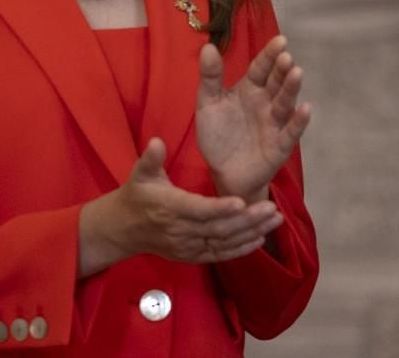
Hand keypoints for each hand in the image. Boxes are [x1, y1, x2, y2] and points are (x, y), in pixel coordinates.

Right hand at [77, 138, 283, 275]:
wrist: (123, 230)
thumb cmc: (137, 195)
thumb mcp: (140, 173)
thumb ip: (150, 159)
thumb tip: (156, 142)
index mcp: (170, 208)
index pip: (199, 210)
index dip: (221, 208)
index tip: (242, 201)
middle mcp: (181, 231)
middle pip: (218, 228)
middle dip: (248, 220)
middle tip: (273, 208)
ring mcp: (188, 247)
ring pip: (223, 243)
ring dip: (251, 233)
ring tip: (275, 220)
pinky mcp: (192, 256)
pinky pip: (219, 255)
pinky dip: (240, 249)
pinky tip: (260, 239)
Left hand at [195, 35, 311, 203]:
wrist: (222, 173)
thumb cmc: (218, 135)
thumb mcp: (208, 104)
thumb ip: (210, 77)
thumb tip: (208, 46)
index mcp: (250, 89)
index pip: (261, 68)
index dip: (270, 54)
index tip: (280, 40)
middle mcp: (266, 103)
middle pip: (276, 83)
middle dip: (282, 69)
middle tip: (286, 57)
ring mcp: (275, 123)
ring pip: (285, 103)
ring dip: (291, 89)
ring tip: (297, 73)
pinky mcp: (280, 146)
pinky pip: (291, 132)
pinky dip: (299, 121)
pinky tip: (305, 109)